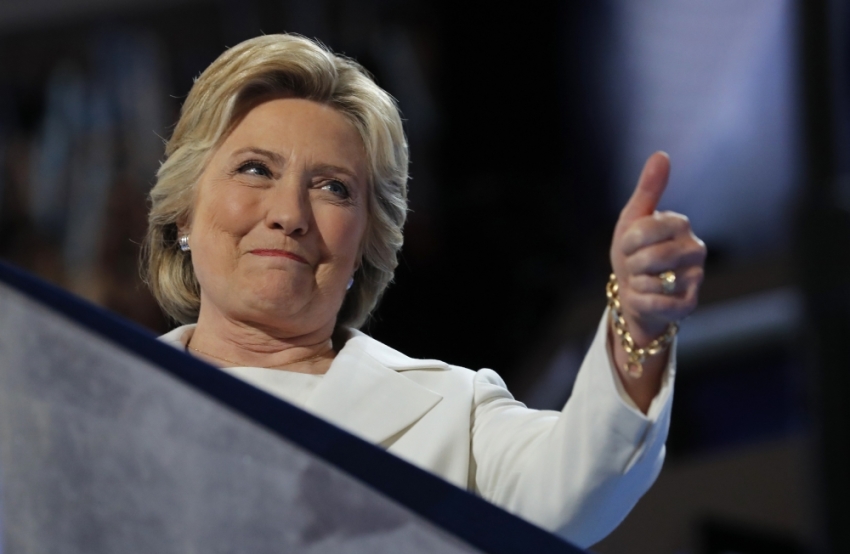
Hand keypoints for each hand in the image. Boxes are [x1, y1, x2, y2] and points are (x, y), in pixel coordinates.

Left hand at [610, 152, 705, 346]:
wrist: (633, 293)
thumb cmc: (633, 253)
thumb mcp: (632, 220)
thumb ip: (648, 189)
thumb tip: (661, 154)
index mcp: (680, 223)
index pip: (644, 229)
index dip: (627, 242)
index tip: (628, 245)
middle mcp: (695, 248)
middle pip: (650, 257)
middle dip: (632, 265)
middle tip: (635, 266)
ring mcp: (696, 277)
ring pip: (653, 282)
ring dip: (636, 284)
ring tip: (642, 281)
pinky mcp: (691, 303)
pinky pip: (657, 304)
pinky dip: (642, 302)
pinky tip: (646, 298)